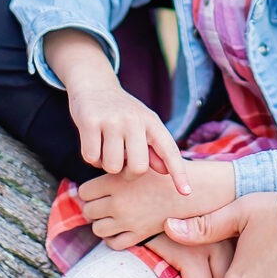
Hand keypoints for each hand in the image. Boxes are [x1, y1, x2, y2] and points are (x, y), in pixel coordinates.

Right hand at [44, 29, 188, 186]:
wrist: (95, 84)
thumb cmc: (122, 112)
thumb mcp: (143, 125)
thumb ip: (154, 148)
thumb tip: (165, 171)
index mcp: (152, 122)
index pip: (169, 151)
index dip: (178, 173)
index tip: (186, 193)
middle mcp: (135, 120)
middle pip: (138, 168)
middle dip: (128, 174)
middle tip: (122, 163)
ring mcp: (112, 120)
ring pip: (112, 166)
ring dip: (106, 164)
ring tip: (107, 149)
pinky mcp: (90, 121)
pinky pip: (91, 158)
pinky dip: (91, 157)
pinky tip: (94, 143)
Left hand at [81, 157, 235, 248]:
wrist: (191, 189)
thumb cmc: (163, 172)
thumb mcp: (137, 163)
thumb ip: (115, 168)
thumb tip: (92, 177)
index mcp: (116, 181)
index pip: (83, 191)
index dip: (89, 191)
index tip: (97, 190)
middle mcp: (118, 202)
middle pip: (88, 211)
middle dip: (93, 208)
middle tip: (103, 203)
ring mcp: (128, 221)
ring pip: (97, 229)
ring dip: (101, 223)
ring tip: (110, 217)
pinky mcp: (139, 235)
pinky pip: (113, 243)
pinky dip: (112, 238)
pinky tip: (120, 228)